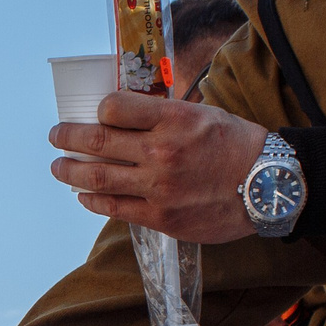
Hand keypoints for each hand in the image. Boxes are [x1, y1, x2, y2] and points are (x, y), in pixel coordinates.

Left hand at [49, 92, 265, 241]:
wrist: (269, 186)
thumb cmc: (237, 145)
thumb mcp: (202, 114)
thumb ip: (163, 115)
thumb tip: (126, 112)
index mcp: (173, 119)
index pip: (113, 108)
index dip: (97, 110)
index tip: (93, 113)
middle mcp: (161, 152)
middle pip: (96, 142)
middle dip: (67, 137)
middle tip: (56, 136)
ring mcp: (159, 187)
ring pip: (96, 177)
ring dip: (69, 171)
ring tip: (58, 167)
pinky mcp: (161, 217)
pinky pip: (114, 207)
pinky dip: (92, 199)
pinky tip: (83, 194)